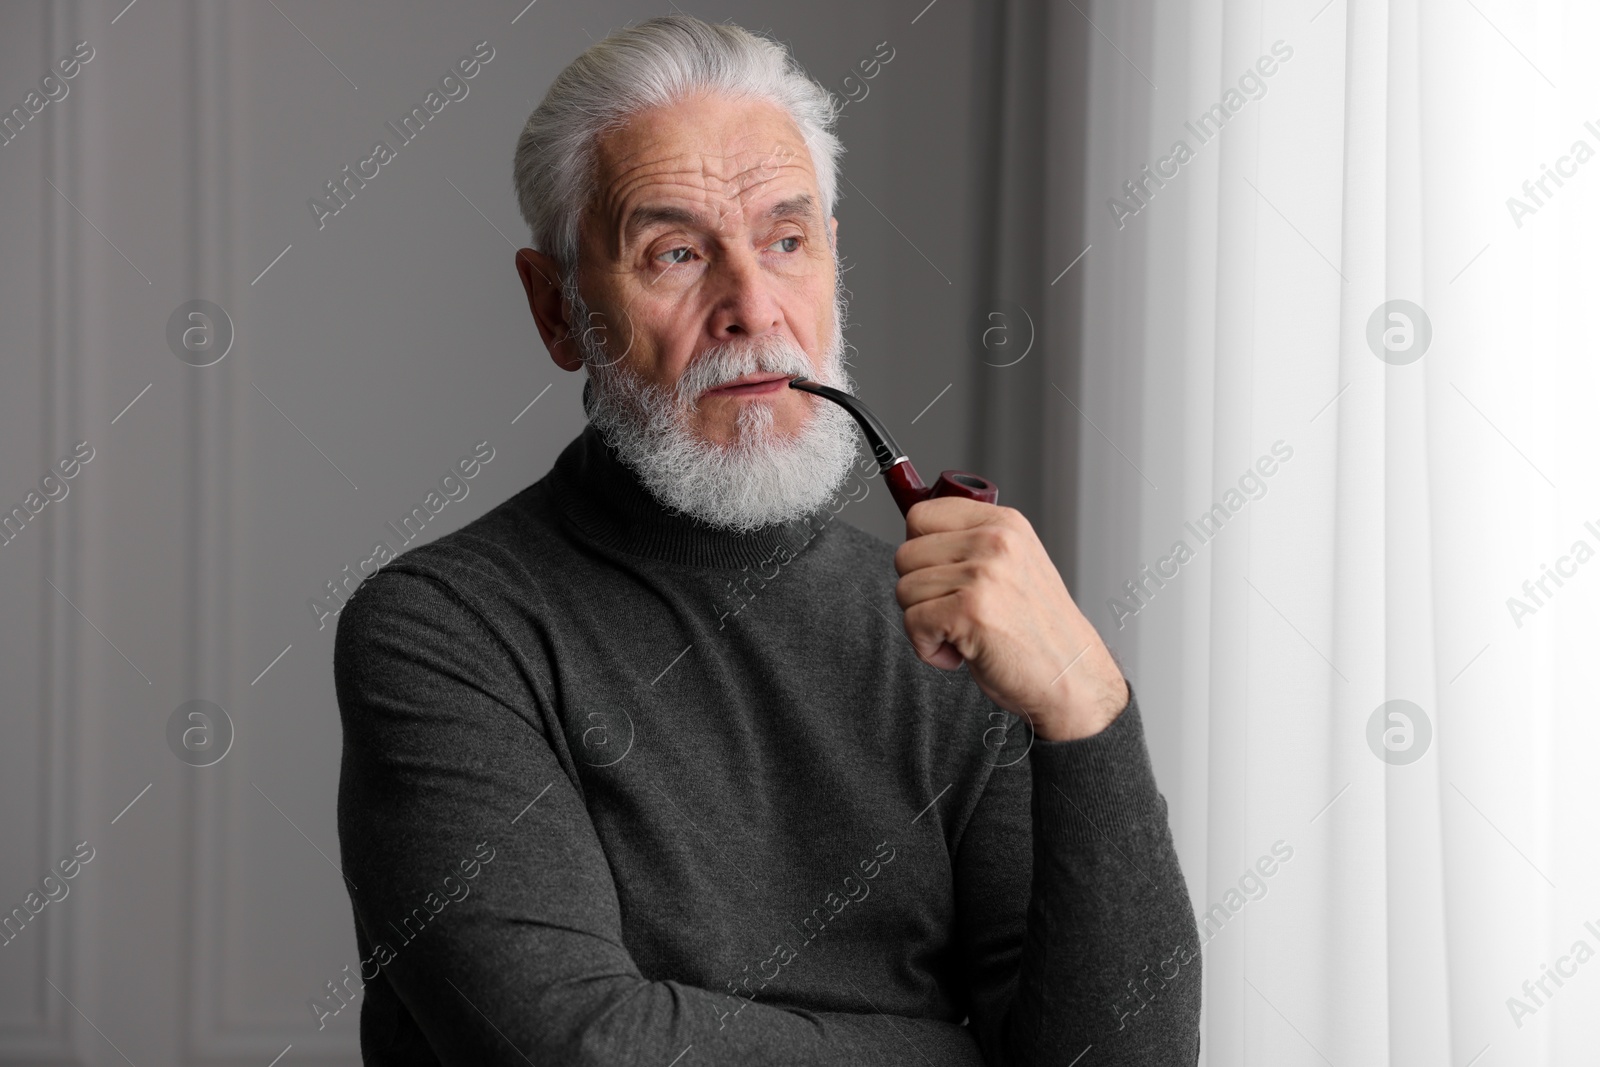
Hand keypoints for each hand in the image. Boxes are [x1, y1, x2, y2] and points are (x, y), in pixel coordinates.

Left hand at [892, 499, 1127, 741]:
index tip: (938, 576)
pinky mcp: (969, 611)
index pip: (921, 514)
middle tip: (956, 613)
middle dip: (919, 592)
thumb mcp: (1013, 565)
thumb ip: (971, 545)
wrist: (1072, 676)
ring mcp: (983, 574)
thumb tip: (916, 538)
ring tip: (963, 634)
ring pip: (904, 590)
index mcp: (1003, 523)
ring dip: (924, 623)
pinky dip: (927, 648)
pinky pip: (912, 622)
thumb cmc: (1038, 630)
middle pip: (905, 554)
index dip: (918, 550)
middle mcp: (994, 540)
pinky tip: (960, 653)